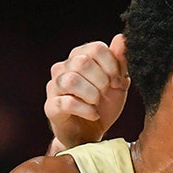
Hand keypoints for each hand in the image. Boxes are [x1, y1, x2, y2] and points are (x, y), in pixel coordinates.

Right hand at [44, 34, 128, 152]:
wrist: (91, 134)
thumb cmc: (103, 106)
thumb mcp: (117, 84)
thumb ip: (120, 62)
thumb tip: (121, 38)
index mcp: (79, 58)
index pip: (95, 48)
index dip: (111, 65)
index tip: (118, 81)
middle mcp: (63, 68)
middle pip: (82, 62)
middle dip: (101, 80)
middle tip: (106, 93)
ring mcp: (54, 87)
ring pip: (71, 80)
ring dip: (92, 94)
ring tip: (97, 103)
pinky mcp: (51, 107)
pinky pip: (66, 102)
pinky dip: (86, 109)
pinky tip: (93, 114)